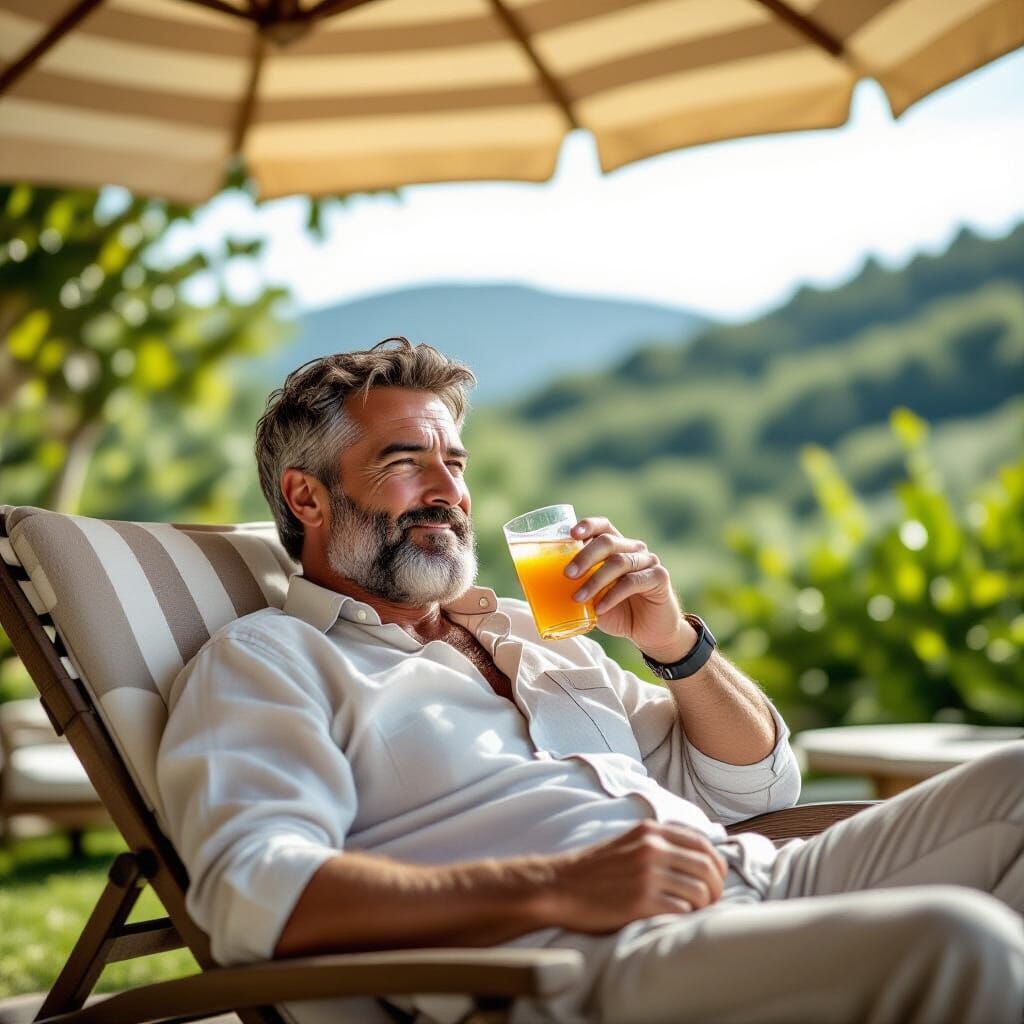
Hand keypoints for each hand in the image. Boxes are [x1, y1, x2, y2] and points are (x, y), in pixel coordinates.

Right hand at [540, 821, 728, 933]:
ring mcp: (647, 874)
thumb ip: (659, 843)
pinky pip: (682, 911)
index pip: (703, 843)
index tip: (714, 881)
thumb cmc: (595, 870)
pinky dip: (683, 918)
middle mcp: (652, 847)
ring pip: (700, 892)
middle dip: (716, 889)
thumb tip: (699, 858)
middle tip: (709, 903)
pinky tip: (670, 918)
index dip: (716, 865)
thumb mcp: (628, 842)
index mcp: (650, 830)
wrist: (559, 887)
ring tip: (688, 913)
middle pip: (707, 868)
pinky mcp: (641, 901)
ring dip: (701, 907)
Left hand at [565, 517, 695, 661]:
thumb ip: (573, 586)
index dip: (588, 525)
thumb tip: (531, 581)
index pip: (603, 526)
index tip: (570, 534)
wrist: (648, 633)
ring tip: (578, 598)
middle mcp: (634, 549)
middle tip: (567, 574)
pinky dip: (613, 595)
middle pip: (608, 541)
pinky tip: (600, 608)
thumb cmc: (616, 611)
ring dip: (595, 581)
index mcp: (617, 547)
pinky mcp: (660, 578)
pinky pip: (633, 582)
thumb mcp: (591, 596)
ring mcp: (649, 562)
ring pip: (619, 562)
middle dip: (584, 556)